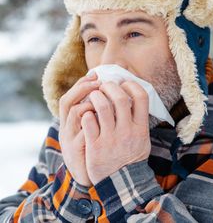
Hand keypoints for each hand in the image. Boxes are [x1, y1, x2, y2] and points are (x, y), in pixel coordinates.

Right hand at [58, 72, 100, 186]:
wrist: (86, 175)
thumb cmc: (91, 149)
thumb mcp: (89, 130)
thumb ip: (94, 114)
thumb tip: (108, 95)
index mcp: (69, 121)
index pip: (71, 96)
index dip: (82, 84)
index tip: (95, 74)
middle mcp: (66, 127)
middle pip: (68, 101)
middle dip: (83, 87)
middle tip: (99, 81)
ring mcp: (69, 137)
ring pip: (75, 112)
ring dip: (91, 102)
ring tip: (104, 98)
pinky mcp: (76, 149)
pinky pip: (84, 130)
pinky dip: (94, 120)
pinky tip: (106, 117)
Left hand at [81, 81, 150, 184]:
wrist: (122, 183)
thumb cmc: (131, 157)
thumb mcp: (143, 140)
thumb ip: (140, 121)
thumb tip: (135, 100)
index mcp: (141, 128)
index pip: (141, 97)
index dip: (132, 85)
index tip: (123, 84)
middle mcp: (127, 131)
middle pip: (120, 98)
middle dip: (110, 86)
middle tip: (104, 86)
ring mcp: (111, 138)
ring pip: (102, 106)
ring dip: (96, 96)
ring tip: (93, 96)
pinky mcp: (95, 145)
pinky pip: (88, 121)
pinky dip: (86, 113)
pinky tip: (86, 113)